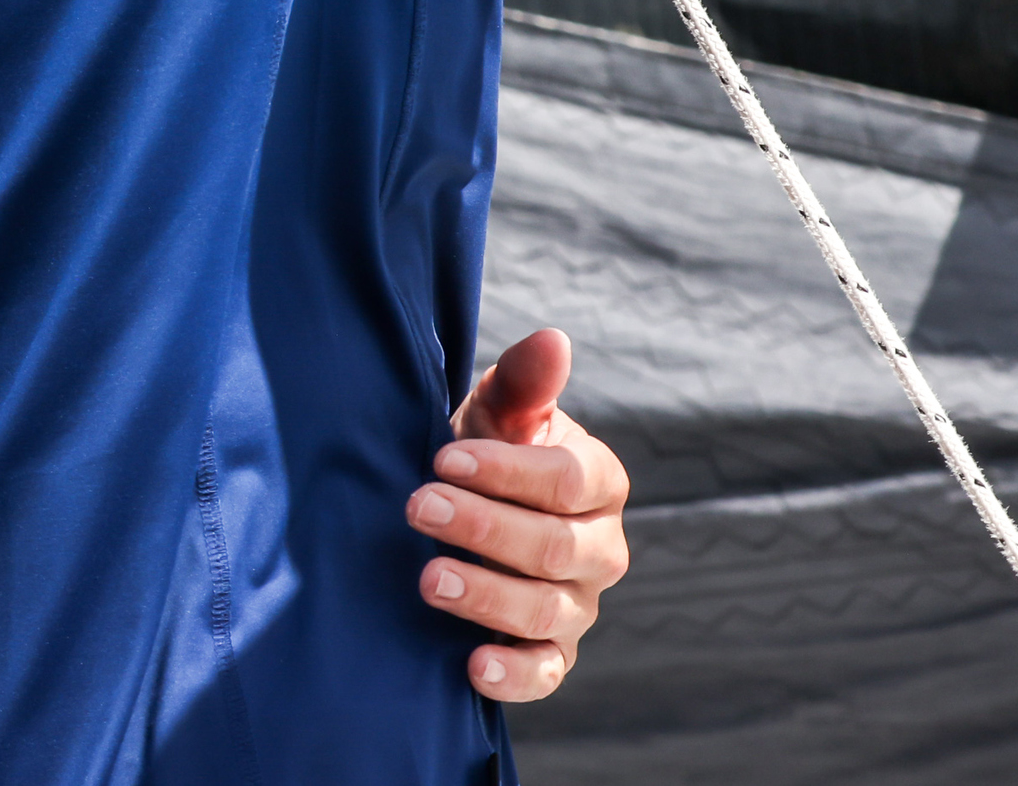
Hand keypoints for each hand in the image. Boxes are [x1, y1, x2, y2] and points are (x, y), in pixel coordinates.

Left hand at [411, 327, 628, 701]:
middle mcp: (600, 548)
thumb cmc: (481, 449)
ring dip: (486, 596)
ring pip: (546, 612)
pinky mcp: (553, 653)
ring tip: (427, 578)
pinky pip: (546, 675)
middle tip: (417, 507)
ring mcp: (579, 605)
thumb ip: (523, 382)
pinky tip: (471, 667)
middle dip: (482, 528)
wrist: (459, 505)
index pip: (566, 481)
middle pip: (553, 548)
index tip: (442, 458)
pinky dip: (513, 676)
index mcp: (598, 481)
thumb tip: (552, 340)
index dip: (505, 472)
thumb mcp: (497, 410)